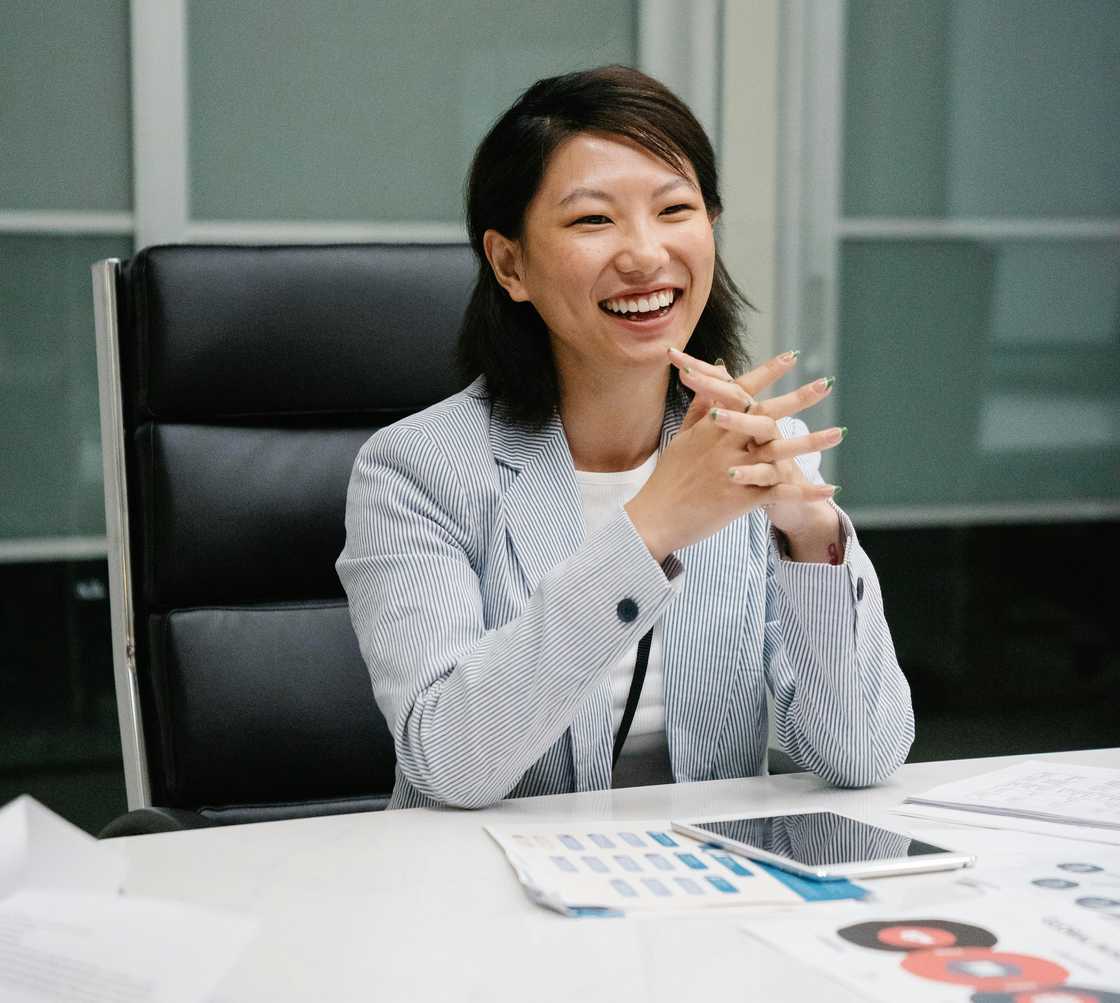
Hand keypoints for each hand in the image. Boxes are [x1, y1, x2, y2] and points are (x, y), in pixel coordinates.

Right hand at [623, 348, 842, 561]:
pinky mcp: (740, 499)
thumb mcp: (681, 438)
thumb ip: (699, 407)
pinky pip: (779, 493)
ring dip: (811, 442)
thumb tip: (712, 380)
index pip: (742, 392)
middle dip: (798, 398)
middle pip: (767, 415)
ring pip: (779, 451)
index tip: (790, 357)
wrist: (655, 518)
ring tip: (839, 433)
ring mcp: (734, 471)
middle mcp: (724, 444)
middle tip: (826, 383)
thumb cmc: (668, 478)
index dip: (767, 373)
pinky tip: (830, 489)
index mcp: (710, 428)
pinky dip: (805, 492)